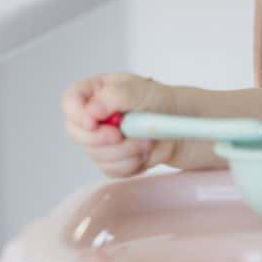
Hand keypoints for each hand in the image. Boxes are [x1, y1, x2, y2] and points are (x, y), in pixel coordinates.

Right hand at [61, 73, 178, 177]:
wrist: (190, 127)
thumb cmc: (169, 102)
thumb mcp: (145, 91)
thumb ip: (116, 96)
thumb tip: (92, 110)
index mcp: (100, 91)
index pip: (71, 100)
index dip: (76, 114)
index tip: (93, 123)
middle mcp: (98, 116)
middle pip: (76, 132)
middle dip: (100, 138)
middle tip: (121, 136)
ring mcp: (105, 139)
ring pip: (95, 155)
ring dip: (124, 152)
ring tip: (149, 141)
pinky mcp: (116, 160)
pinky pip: (112, 170)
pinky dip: (131, 164)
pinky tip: (147, 153)